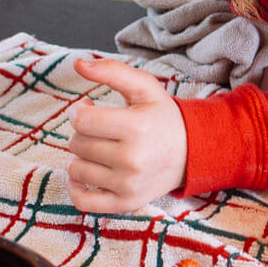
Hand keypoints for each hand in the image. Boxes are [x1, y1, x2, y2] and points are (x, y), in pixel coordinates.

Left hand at [67, 58, 186, 212]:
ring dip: (82, 157)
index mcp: (137, 127)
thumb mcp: (144, 87)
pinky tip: (87, 173)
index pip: (82, 120)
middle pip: (77, 144)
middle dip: (83, 132)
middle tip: (101, 129)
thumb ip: (112, 70)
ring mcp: (128, 185)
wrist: (191, 153)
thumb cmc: (162, 117)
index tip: (88, 109)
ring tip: (101, 148)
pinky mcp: (125, 204)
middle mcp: (133, 159)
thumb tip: (77, 63)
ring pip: (76, 169)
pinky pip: (82, 201)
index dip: (78, 111)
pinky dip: (77, 186)